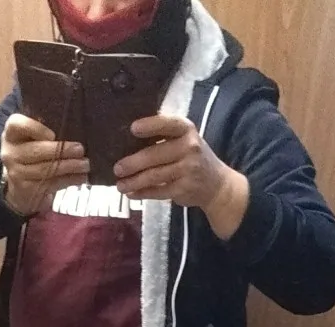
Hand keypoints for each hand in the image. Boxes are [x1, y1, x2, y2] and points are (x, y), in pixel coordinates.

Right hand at [0, 114, 89, 215]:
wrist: (21, 185)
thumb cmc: (33, 153)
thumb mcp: (33, 138)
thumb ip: (46, 129)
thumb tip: (76, 125)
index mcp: (12, 133)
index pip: (17, 125)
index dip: (35, 128)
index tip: (53, 135)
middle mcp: (10, 152)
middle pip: (36, 150)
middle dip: (61, 150)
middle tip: (80, 149)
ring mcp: (17, 173)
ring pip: (46, 169)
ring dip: (69, 166)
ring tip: (85, 164)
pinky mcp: (27, 189)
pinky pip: (51, 184)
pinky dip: (68, 180)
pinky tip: (81, 177)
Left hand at [114, 116, 249, 238]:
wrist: (217, 185)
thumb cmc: (194, 158)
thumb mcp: (185, 140)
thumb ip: (164, 137)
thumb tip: (127, 140)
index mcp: (187, 130)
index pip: (168, 124)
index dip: (150, 126)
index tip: (133, 128)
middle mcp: (190, 147)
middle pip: (155, 155)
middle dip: (133, 163)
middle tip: (117, 169)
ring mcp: (188, 169)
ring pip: (154, 176)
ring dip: (134, 182)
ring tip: (120, 185)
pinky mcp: (185, 189)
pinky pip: (159, 191)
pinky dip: (143, 194)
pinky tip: (131, 194)